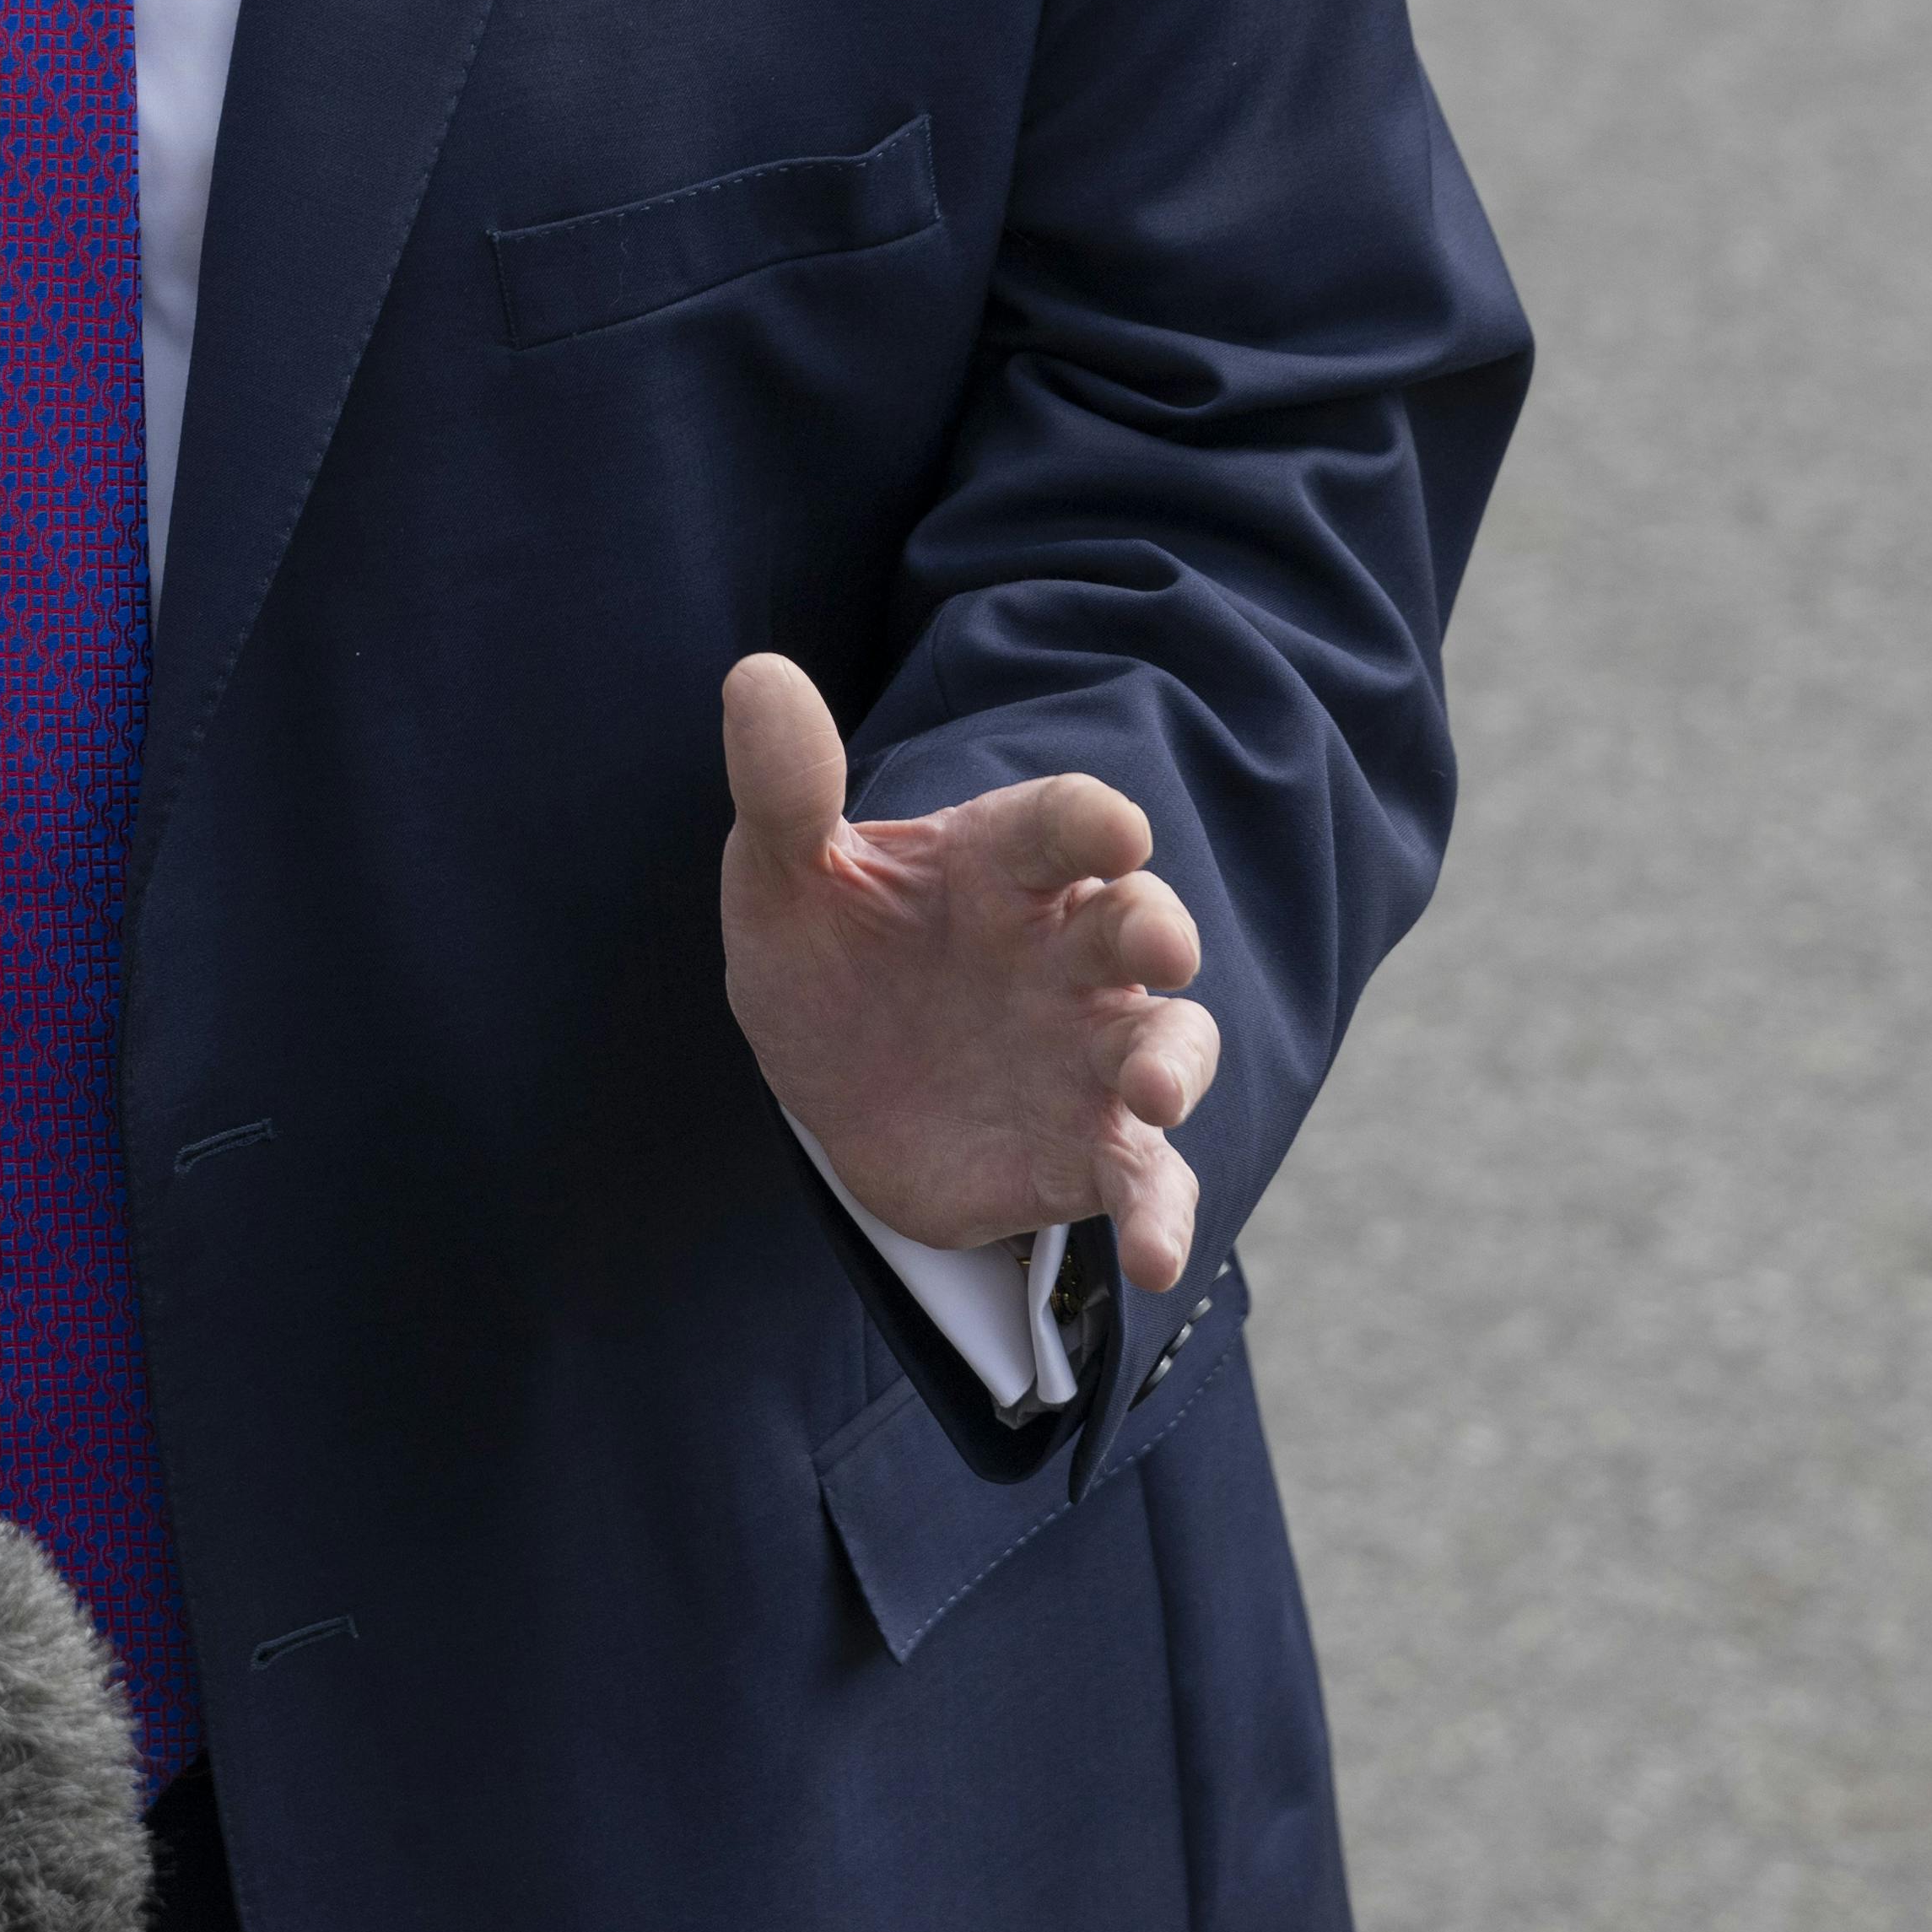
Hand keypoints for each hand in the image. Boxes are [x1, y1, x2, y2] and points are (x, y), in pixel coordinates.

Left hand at [714, 653, 1220, 1294]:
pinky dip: (1162, 1214)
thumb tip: (756, 674)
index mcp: (1001, 866)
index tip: (1112, 830)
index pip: (1063, 826)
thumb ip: (785, 788)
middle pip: (1140, 923)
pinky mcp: (1089, 1147)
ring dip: (1176, 1065)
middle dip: (1160, 931)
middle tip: (1159, 945)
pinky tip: (1154, 1257)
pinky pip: (1146, 1176)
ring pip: (1169, 1045)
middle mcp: (1067, 951)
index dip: (1091, 823)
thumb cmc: (824, 957)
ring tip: (1151, 1093)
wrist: (832, 1092)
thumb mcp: (781, 876)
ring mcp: (1089, 1051)